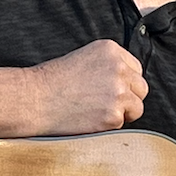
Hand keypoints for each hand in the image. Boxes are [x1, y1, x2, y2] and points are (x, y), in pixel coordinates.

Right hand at [30, 39, 147, 134]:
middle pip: (141, 87)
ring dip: (122, 113)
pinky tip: (90, 119)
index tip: (109, 90)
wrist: (34, 98)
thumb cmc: (53, 80)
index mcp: (111, 49)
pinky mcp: (113, 115)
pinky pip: (123, 124)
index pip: (135, 68)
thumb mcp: (84, 58)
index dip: (125, 82)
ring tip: (97, 112)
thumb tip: (129, 82)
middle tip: (105, 104)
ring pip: (137, 107)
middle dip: (128, 98)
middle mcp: (118, 68)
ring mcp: (118, 91)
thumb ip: (108, 65)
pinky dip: (109, 126)